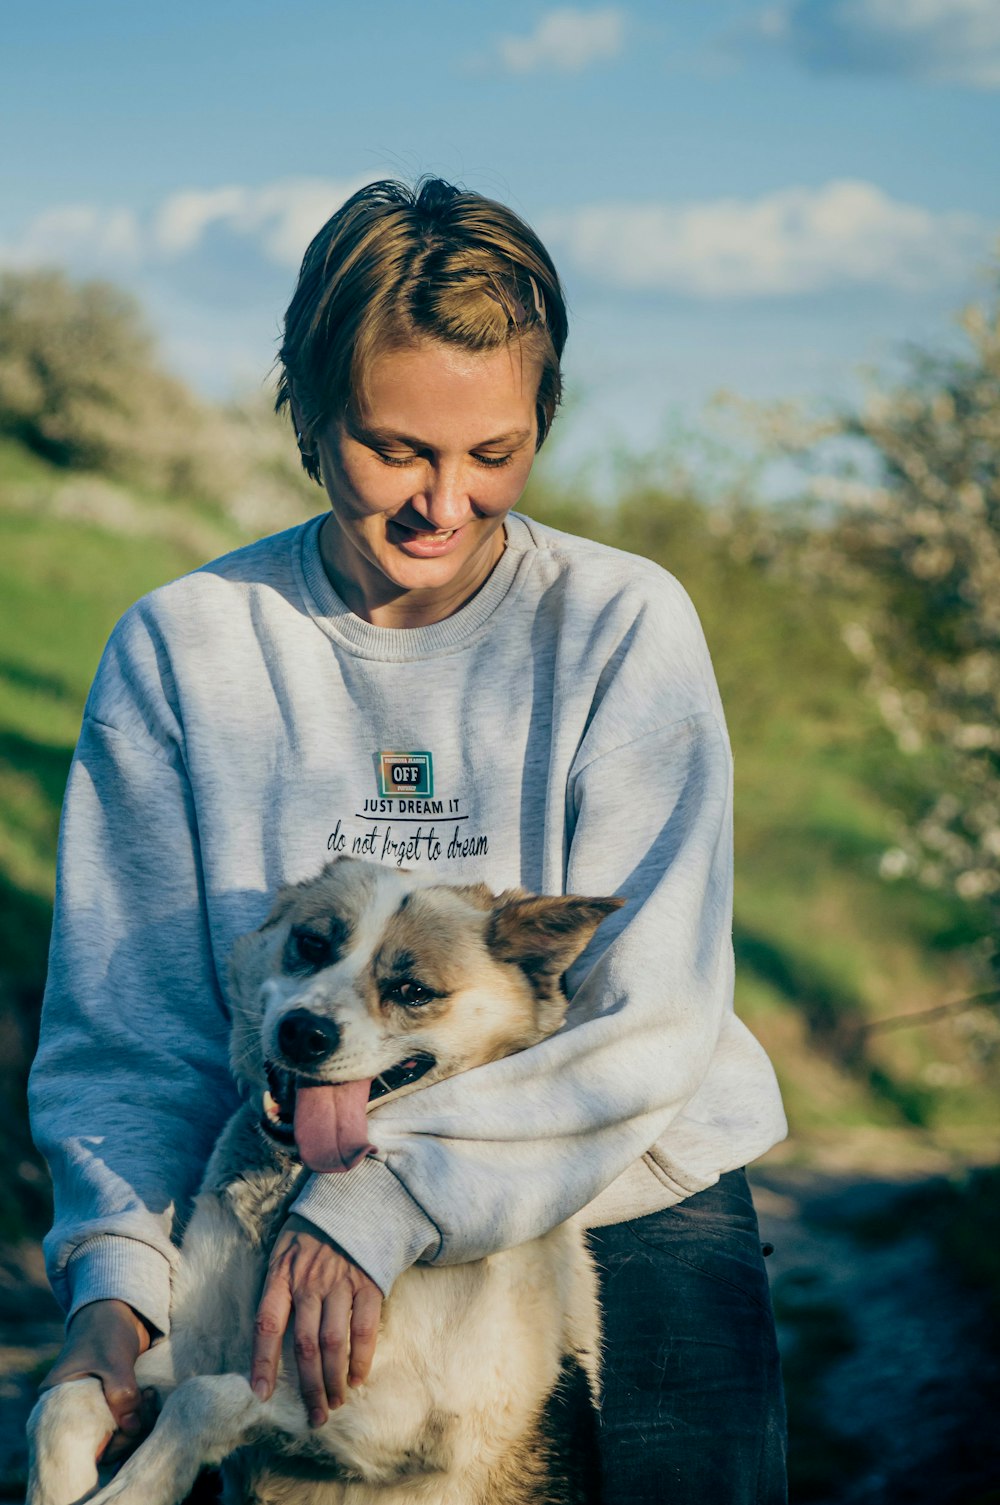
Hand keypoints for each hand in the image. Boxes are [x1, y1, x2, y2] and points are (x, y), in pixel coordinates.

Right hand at [41, 1299, 157, 1463]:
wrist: (120, 1310)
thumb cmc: (106, 1330)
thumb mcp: (113, 1360)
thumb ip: (121, 1393)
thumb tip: (131, 1429)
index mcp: (58, 1400)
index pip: (73, 1439)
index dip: (101, 1443)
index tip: (126, 1429)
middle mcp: (72, 1409)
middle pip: (97, 1441)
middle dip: (126, 1432)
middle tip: (145, 1404)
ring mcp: (93, 1407)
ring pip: (115, 1434)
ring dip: (138, 1422)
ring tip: (150, 1396)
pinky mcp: (112, 1404)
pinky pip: (125, 1423)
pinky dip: (141, 1416)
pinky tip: (151, 1396)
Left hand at [251, 1214, 382, 1427]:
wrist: (356, 1197)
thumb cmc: (313, 1230)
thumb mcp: (285, 1248)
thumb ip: (279, 1286)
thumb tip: (273, 1336)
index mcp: (282, 1273)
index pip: (267, 1323)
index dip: (263, 1361)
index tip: (261, 1394)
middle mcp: (309, 1281)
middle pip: (304, 1344)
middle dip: (308, 1387)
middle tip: (314, 1415)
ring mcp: (340, 1282)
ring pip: (333, 1343)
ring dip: (334, 1379)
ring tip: (335, 1402)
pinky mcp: (369, 1282)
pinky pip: (363, 1328)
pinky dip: (361, 1358)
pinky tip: (359, 1377)